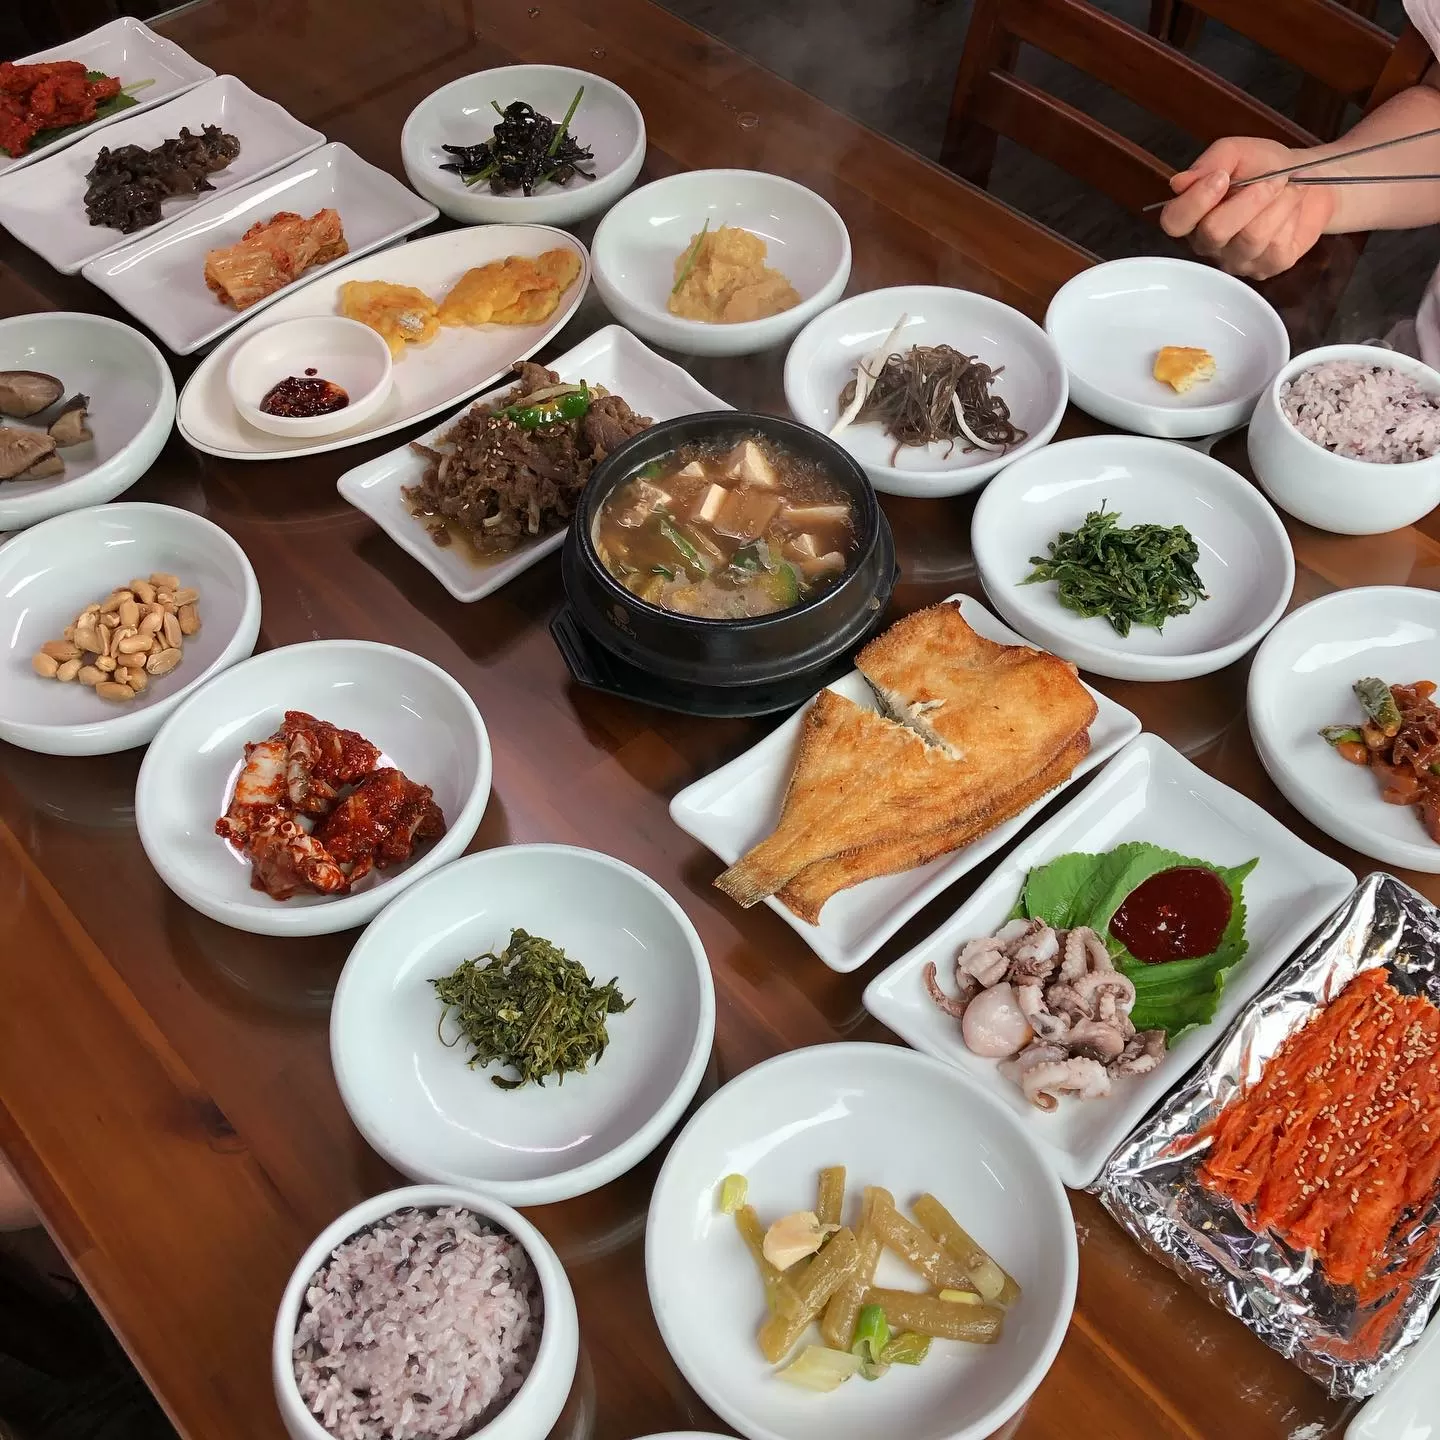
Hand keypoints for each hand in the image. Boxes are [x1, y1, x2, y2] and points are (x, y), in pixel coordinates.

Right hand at [1159, 137, 1335, 280]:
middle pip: (1214, 232)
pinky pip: (1276, 246)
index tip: (1221, 177)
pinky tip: (1292, 209)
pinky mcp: (1268, 267)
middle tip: (1276, 177)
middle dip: (1249, 199)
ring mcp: (1237, 260)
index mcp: (1194, 216)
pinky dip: (1290, 217)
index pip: (1174, 222)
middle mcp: (1209, 244)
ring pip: (1251, 237)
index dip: (1195, 202)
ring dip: (1278, 203)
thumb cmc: (1268, 166)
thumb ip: (1210, 162)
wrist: (1312, 180)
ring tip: (1287, 187)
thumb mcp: (1238, 152)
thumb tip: (1179, 183)